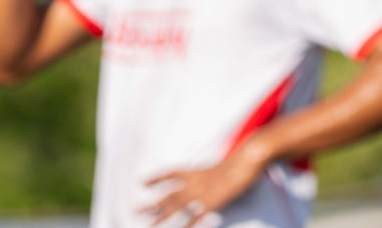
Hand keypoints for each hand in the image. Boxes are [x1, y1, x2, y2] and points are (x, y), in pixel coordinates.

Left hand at [142, 145, 265, 225]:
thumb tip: (216, 178)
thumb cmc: (242, 161)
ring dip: (161, 217)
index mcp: (197, 171)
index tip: (141, 182)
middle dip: (152, 203)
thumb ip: (216, 174)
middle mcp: (195, 182)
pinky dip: (185, 225)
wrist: (248, 160)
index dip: (156, 178)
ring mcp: (201, 193)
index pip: (171, 173)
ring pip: (176, 208)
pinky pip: (194, 217)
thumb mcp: (225, 166)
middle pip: (169, 195)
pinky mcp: (210, 203)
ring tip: (149, 226)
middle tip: (134, 210)